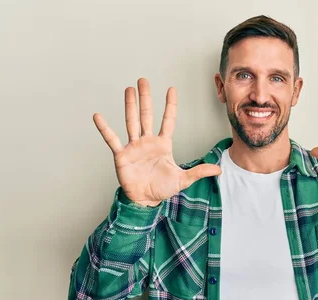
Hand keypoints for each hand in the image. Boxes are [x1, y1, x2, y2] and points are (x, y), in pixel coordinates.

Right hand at [93, 78, 221, 206]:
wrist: (145, 200)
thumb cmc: (162, 188)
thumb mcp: (184, 180)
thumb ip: (199, 172)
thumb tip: (219, 169)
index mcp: (163, 144)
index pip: (168, 120)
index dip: (170, 106)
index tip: (171, 89)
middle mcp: (148, 142)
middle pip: (147, 115)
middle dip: (146, 98)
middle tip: (143, 80)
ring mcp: (134, 147)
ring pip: (131, 121)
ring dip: (129, 105)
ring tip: (128, 89)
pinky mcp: (122, 155)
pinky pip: (112, 139)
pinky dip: (105, 128)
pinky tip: (98, 116)